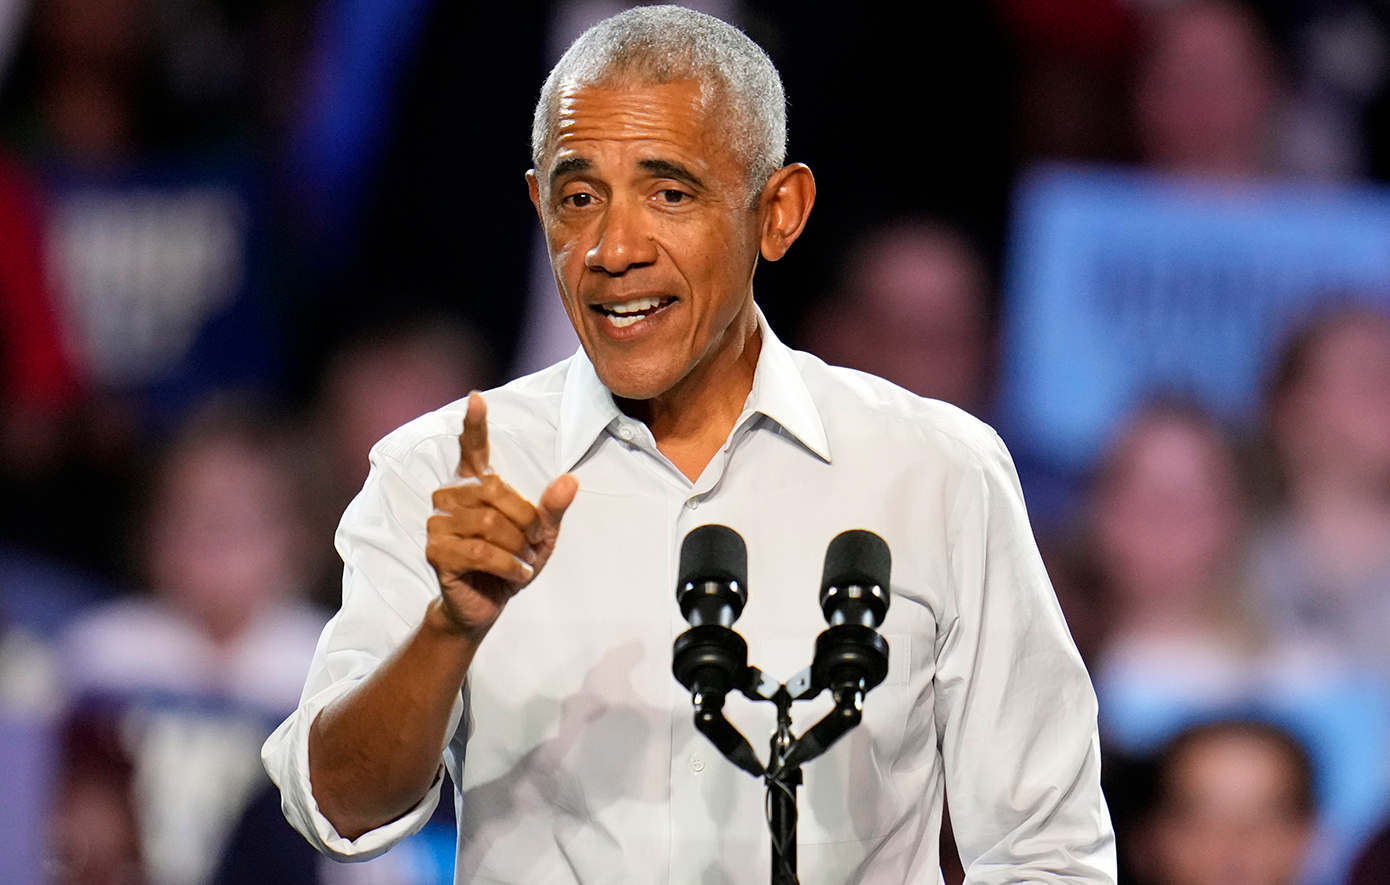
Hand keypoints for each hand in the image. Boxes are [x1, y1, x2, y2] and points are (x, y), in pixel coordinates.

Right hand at [426, 392, 577, 636]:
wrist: (487, 605)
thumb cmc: (512, 561)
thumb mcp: (541, 534)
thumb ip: (553, 507)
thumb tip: (570, 480)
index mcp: (474, 486)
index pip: (471, 449)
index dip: (474, 425)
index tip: (477, 398)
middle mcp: (450, 498)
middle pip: (494, 492)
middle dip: (524, 520)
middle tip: (535, 544)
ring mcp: (438, 524)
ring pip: (489, 524)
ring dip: (517, 547)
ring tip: (525, 562)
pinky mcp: (436, 553)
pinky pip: (480, 552)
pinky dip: (508, 565)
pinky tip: (519, 574)